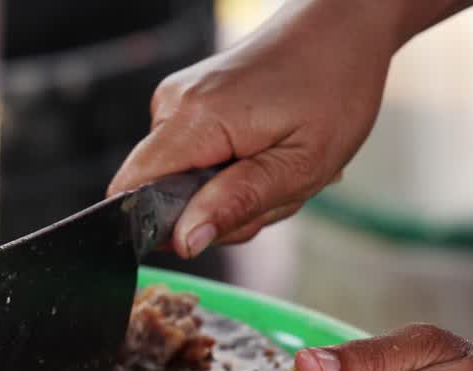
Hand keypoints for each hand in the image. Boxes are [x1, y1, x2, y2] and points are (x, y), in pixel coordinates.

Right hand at [108, 0, 399, 257]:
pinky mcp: (186, 104)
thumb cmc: (333, 87)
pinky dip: (227, 173)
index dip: (163, 225)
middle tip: (270, 193)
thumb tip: (186, 241)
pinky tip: (262, 155)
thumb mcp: (300, 165)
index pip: (132, 191)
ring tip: (273, 168)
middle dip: (214, 212)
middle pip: (160, 194)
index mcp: (195, 119)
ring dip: (228, 194)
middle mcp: (173, 105)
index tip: (216, 224)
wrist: (340, 29)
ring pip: (179, 183)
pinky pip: (190, 162)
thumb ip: (238, 203)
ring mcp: (176, 101)